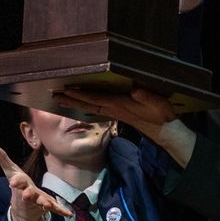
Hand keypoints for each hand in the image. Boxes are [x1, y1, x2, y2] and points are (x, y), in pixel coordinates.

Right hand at [0, 143, 72, 220]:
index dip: (16, 181)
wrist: (23, 208)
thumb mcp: (10, 171)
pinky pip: (56, 209)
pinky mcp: (48, 206)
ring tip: (47, 204)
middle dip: (27, 194)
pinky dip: (62, 211)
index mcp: (20, 185)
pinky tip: (69, 214)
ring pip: (41, 202)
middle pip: (28, 194)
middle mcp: (28, 194)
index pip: (17, 182)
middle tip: (26, 195)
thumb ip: (2, 158)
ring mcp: (38, 201)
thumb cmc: (18, 185)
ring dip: (44, 203)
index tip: (13, 182)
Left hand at [54, 85, 174, 140]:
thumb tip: (135, 90)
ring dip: (75, 103)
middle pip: (87, 105)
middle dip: (71, 101)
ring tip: (61, 99)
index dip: (81, 95)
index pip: (95, 99)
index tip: (66, 91)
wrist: (164, 130)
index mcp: (119, 105)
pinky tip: (81, 104)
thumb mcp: (156, 103)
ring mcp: (114, 111)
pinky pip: (97, 108)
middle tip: (54, 96)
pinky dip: (86, 105)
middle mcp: (113, 109)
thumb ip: (145, 96)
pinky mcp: (118, 112)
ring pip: (90, 107)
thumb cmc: (160, 115)